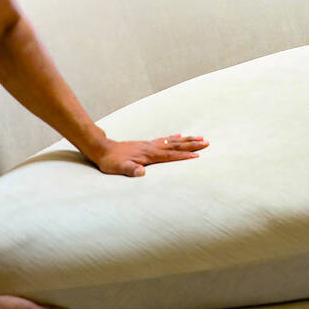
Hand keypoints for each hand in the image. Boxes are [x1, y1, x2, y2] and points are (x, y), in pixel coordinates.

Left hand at [90, 134, 208, 176]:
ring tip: (199, 137)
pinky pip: (164, 139)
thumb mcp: (119, 169)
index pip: (170, 155)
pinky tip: (179, 136)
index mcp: (148, 155)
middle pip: (175, 146)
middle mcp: (151, 147)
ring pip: (172, 141)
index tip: (197, 155)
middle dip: (192, 145)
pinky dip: (174, 138)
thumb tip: (141, 173)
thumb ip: (131, 170)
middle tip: (206, 142)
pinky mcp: (146, 144)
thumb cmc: (111, 162)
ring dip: (186, 140)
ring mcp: (150, 144)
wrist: (103, 149)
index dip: (184, 156)